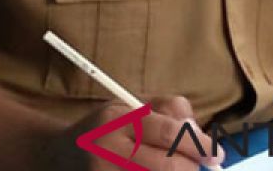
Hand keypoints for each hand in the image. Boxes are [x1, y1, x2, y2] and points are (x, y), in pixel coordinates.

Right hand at [35, 96, 224, 170]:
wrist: (57, 158)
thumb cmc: (102, 130)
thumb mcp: (127, 108)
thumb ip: (165, 111)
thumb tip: (199, 132)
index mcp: (117, 121)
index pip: (167, 132)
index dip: (199, 144)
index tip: (216, 153)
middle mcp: (109, 151)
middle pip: (168, 167)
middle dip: (192, 168)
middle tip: (204, 167)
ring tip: (180, 168)